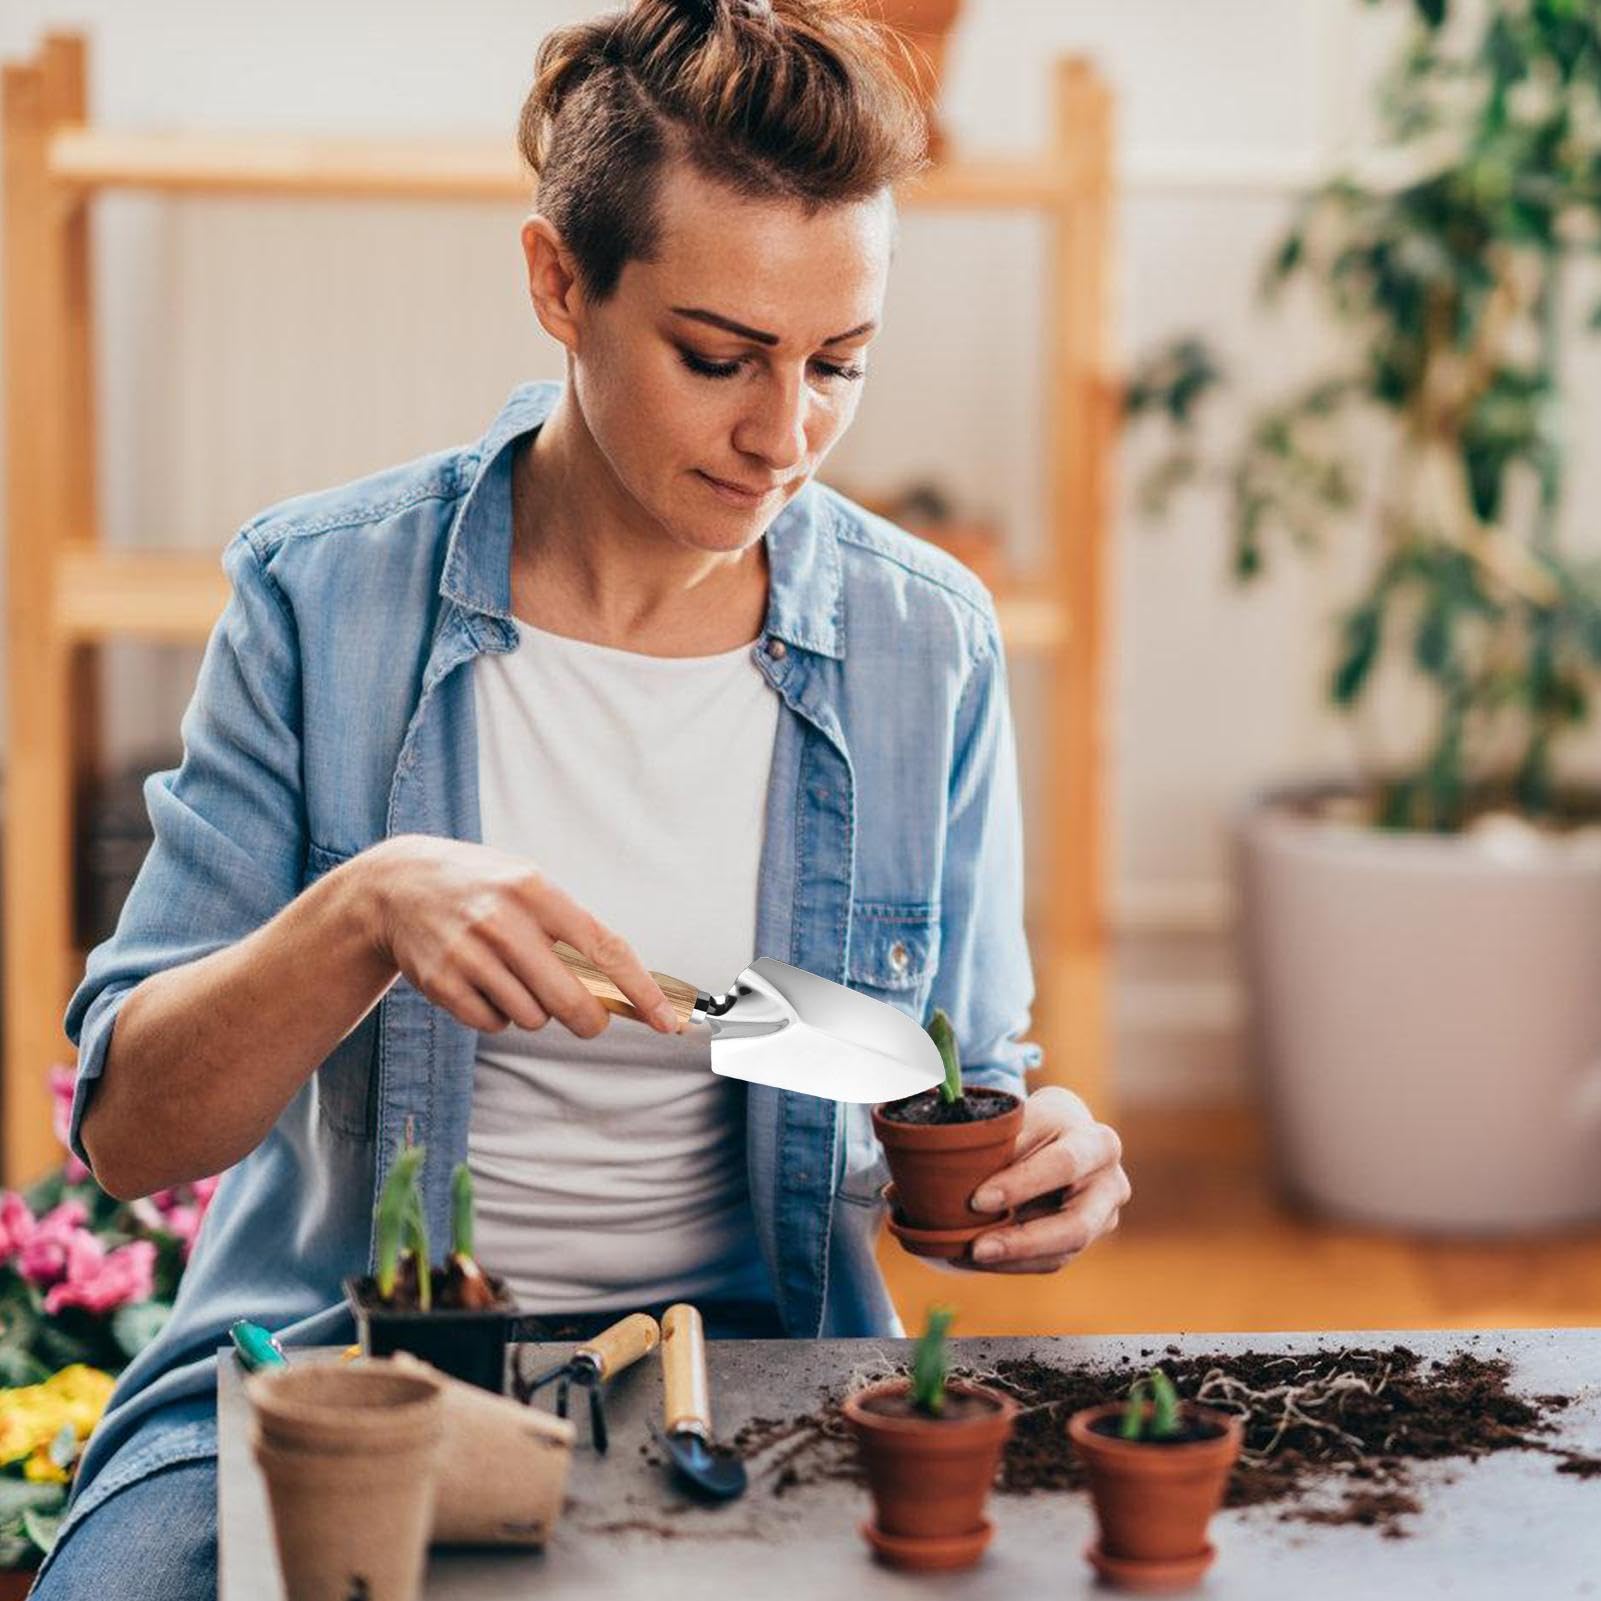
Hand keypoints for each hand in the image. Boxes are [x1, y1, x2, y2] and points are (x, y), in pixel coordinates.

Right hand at [360, 835, 680, 1038]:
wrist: (396, 887)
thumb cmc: (481, 888)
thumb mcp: (528, 887)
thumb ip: (571, 931)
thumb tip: (622, 989)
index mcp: (536, 890)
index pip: (605, 949)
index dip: (642, 991)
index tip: (668, 1021)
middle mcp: (504, 922)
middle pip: (570, 1001)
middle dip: (589, 1020)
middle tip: (589, 1019)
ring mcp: (469, 954)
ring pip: (532, 1018)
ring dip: (535, 1011)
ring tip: (513, 977)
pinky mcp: (442, 983)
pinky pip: (493, 1024)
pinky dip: (498, 1015)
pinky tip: (483, 984)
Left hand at [962, 1086, 1129, 1273]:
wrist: (1064, 1135)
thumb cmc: (1039, 1125)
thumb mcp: (1026, 1120)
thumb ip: (1004, 1145)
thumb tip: (962, 1178)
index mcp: (1100, 1144)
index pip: (1064, 1165)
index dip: (1022, 1184)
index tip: (977, 1199)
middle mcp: (1112, 1186)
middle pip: (1076, 1225)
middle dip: (1023, 1240)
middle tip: (977, 1248)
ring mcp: (1104, 1218)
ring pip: (1063, 1251)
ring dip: (1013, 1258)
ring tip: (970, 1255)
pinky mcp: (1086, 1241)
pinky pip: (1052, 1261)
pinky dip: (1014, 1262)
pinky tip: (981, 1259)